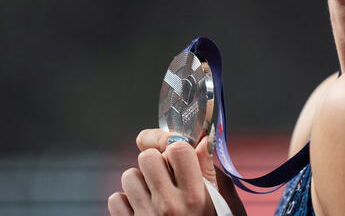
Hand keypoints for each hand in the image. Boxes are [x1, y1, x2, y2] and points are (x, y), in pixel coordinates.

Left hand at [108, 129, 245, 215]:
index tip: (181, 158)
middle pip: (147, 157)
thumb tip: (200, 140)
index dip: (178, 149)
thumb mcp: (225, 201)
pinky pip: (115, 199)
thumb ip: (210, 170)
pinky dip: (127, 201)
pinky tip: (143, 208)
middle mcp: (168, 206)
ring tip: (155, 193)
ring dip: (141, 181)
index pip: (177, 148)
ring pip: (129, 175)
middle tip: (168, 175)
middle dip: (157, 161)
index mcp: (195, 196)